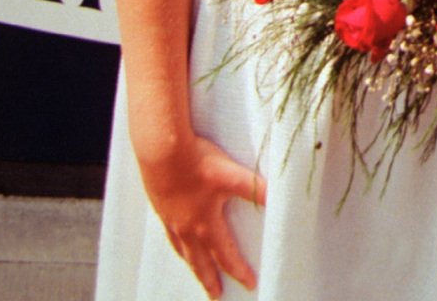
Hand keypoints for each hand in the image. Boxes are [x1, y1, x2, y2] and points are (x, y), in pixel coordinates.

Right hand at [139, 133, 265, 297]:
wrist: (162, 150)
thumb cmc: (197, 163)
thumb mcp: (231, 174)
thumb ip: (253, 187)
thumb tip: (276, 198)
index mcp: (206, 224)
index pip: (226, 255)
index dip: (239, 270)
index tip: (250, 284)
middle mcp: (187, 228)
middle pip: (201, 262)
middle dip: (210, 280)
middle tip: (216, 296)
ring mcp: (172, 219)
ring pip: (183, 251)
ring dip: (192, 264)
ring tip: (195, 271)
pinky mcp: (161, 206)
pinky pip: (169, 234)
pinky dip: (176, 244)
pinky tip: (177, 238)